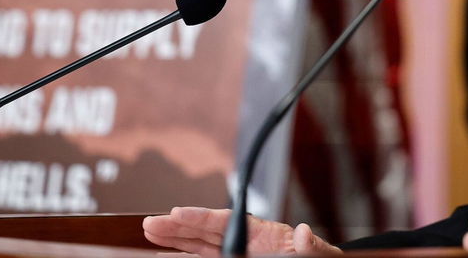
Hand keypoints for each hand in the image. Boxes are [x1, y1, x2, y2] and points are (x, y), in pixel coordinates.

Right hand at [142, 206, 341, 255]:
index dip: (200, 217)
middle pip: (204, 231)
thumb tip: (303, 232)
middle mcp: (245, 242)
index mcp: (262, 233)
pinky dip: (185, 255)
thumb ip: (310, 244)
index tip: (177, 213)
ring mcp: (238, 255)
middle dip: (177, 226)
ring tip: (151, 233)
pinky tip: (168, 254)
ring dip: (174, 240)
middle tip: (150, 222)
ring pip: (199, 246)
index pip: (225, 222)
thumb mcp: (317, 253)